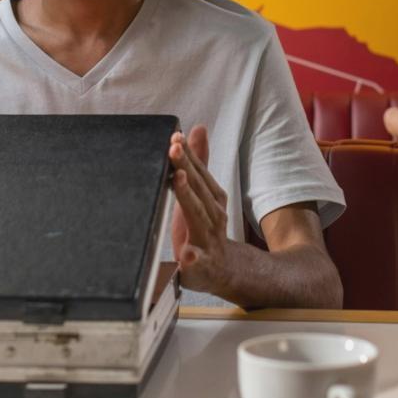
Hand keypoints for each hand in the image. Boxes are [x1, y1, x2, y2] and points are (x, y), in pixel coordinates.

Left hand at [169, 125, 230, 293]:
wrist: (225, 270)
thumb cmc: (205, 228)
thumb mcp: (203, 194)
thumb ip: (199, 163)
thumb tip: (197, 128)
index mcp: (212, 199)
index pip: (199, 173)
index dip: (189, 155)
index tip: (176, 137)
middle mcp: (213, 216)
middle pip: (198, 189)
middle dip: (186, 167)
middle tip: (173, 148)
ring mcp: (207, 240)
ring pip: (198, 217)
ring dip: (188, 198)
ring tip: (177, 179)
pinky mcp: (199, 265)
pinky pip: (196, 262)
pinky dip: (192, 258)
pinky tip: (186, 255)